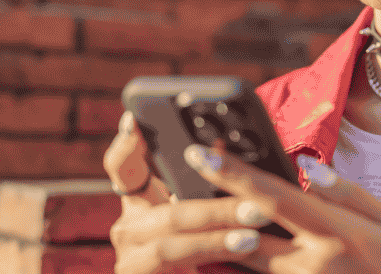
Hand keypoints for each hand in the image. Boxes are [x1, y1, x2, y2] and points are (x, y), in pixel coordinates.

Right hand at [104, 111, 273, 273]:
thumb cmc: (197, 249)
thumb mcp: (202, 215)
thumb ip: (207, 185)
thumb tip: (224, 148)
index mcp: (141, 201)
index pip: (123, 167)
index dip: (125, 146)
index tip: (133, 121)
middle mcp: (128, 226)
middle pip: (168, 212)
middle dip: (216, 210)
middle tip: (256, 208)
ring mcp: (130, 257)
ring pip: (170, 244)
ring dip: (216, 240)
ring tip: (252, 238)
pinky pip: (173, 268)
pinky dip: (209, 262)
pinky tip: (239, 257)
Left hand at [180, 143, 380, 273]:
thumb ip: (348, 194)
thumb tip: (309, 166)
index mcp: (336, 231)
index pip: (274, 195)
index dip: (234, 173)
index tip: (200, 153)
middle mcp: (313, 263)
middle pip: (244, 231)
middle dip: (209, 206)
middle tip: (173, 185)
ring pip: (243, 264)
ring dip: (211, 242)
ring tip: (185, 218)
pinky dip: (232, 270)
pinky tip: (211, 258)